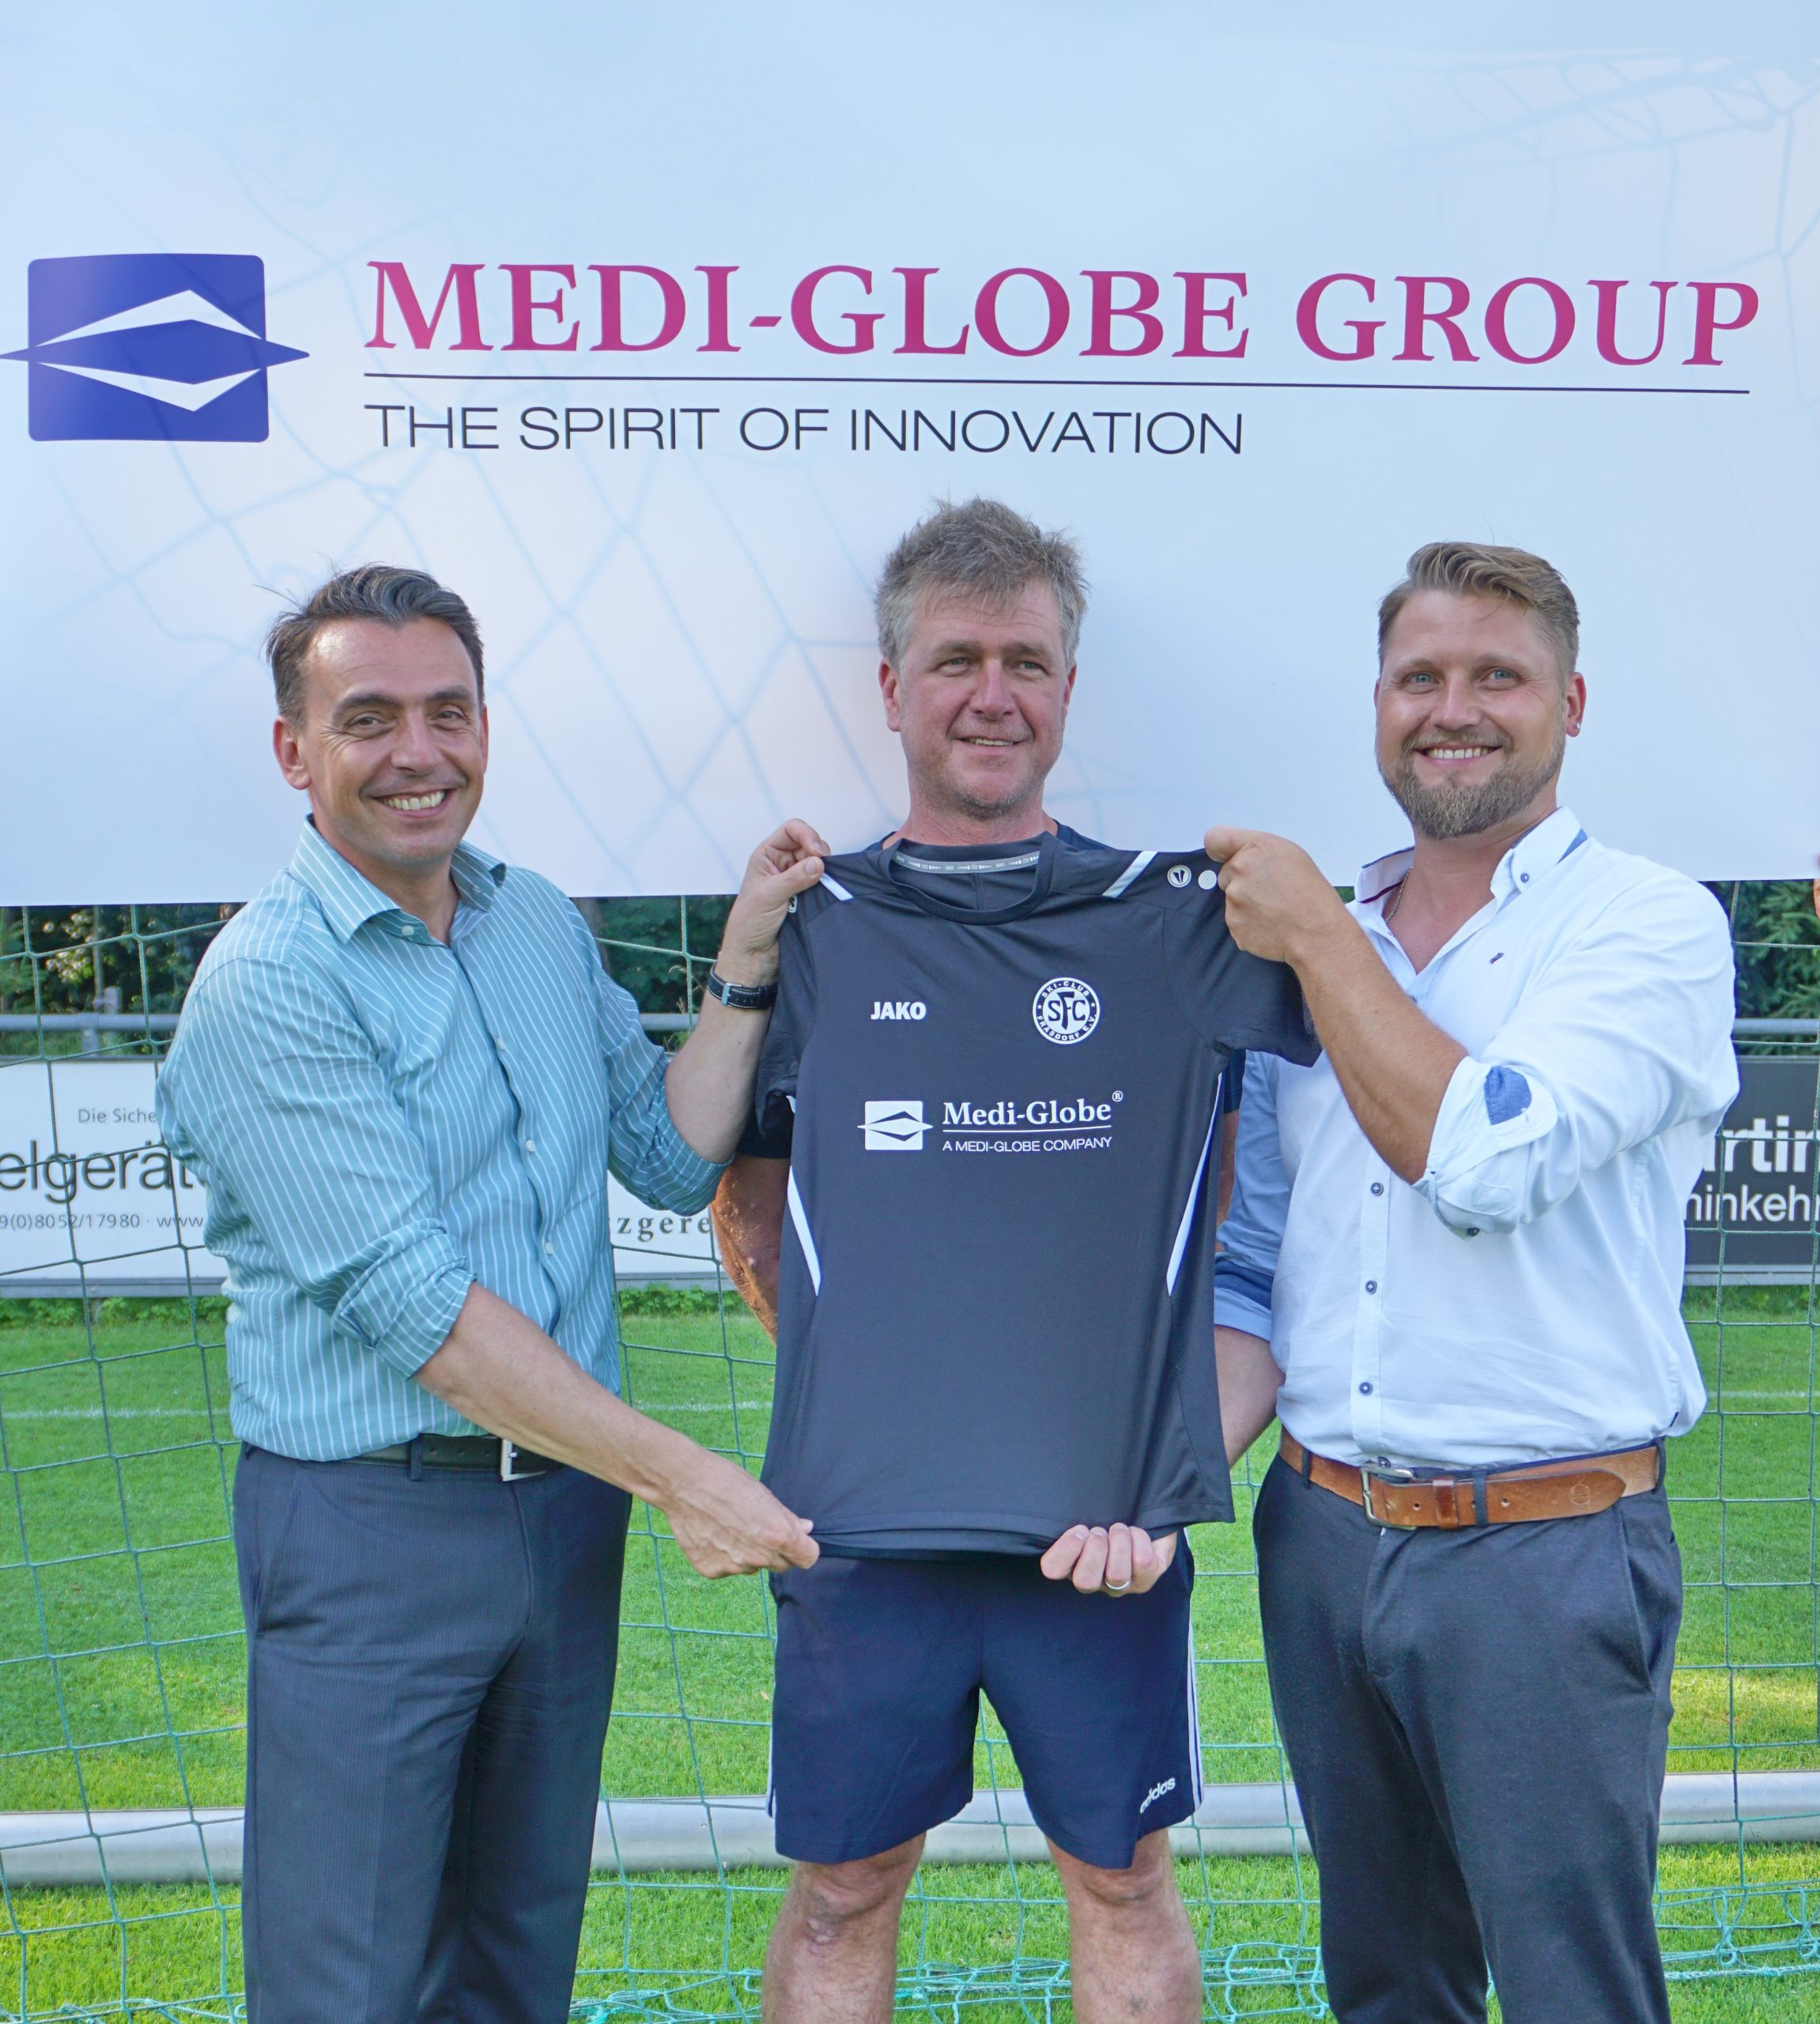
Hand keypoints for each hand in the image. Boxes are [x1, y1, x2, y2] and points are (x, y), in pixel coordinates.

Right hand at [656, 1444, 818, 1577]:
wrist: (684, 1484)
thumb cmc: (727, 1482)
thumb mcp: (764, 1495)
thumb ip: (788, 1518)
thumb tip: (806, 1529)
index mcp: (778, 1537)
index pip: (807, 1558)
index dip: (803, 1548)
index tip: (797, 1540)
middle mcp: (758, 1557)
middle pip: (781, 1565)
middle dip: (777, 1551)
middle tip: (758, 1528)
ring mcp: (734, 1567)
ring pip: (753, 1566)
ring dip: (749, 1554)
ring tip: (730, 1526)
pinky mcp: (711, 1571)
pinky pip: (728, 1568)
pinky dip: (725, 1556)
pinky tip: (714, 1534)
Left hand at [716, 819, 831, 984]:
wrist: (754, 957)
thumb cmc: (749, 924)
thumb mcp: (767, 897)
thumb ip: (793, 879)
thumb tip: (818, 863)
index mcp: (767, 856)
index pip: (791, 830)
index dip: (806, 834)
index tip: (817, 852)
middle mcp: (783, 864)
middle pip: (810, 844)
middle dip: (819, 854)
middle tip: (823, 872)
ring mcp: (797, 880)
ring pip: (820, 864)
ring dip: (825, 871)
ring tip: (825, 885)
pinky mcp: (808, 896)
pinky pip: (824, 883)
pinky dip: (829, 885)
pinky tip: (829, 893)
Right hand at [1040, 1523, 1176, 1596]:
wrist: (1143, 1517)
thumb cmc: (1108, 1516)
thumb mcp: (1088, 1513)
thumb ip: (1074, 1514)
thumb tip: (1064, 1507)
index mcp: (1072, 1563)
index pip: (1053, 1569)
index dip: (1064, 1549)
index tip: (1080, 1529)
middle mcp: (1095, 1581)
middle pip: (1085, 1582)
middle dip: (1094, 1549)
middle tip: (1101, 1531)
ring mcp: (1121, 1585)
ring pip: (1116, 1574)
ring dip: (1118, 1542)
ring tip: (1119, 1529)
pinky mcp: (1146, 1579)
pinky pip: (1142, 1562)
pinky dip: (1139, 1539)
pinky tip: (1135, 1532)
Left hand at [1203, 825, 1346, 966]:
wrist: (1316, 931)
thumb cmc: (1310, 893)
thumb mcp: (1291, 854)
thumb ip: (1258, 851)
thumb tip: (1239, 858)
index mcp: (1254, 849)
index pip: (1215, 839)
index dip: (1220, 849)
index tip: (1227, 857)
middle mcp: (1238, 871)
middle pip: (1226, 874)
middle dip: (1242, 881)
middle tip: (1270, 891)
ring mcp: (1233, 901)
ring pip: (1233, 900)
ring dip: (1247, 905)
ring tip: (1275, 910)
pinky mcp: (1234, 926)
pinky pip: (1238, 922)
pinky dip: (1251, 924)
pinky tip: (1271, 924)